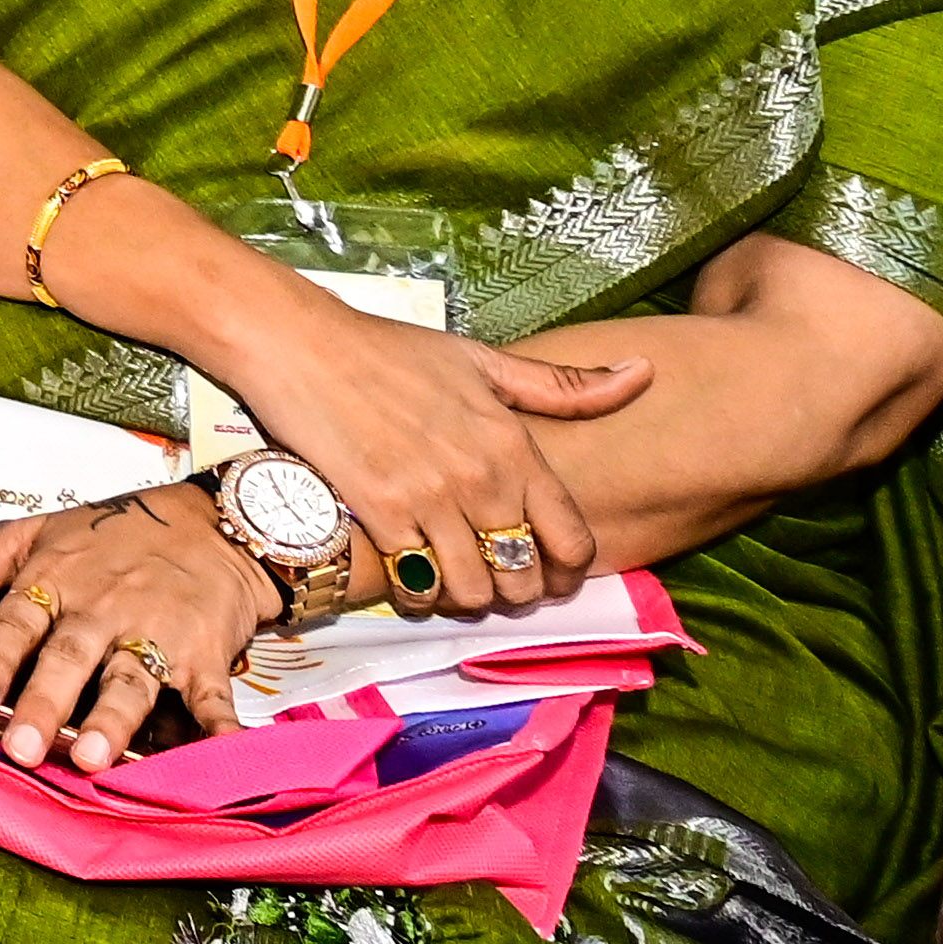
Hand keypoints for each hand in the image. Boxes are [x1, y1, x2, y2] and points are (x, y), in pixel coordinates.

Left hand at [0, 486, 272, 771]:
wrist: (210, 524)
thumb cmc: (112, 536)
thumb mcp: (36, 533)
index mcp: (55, 580)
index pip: (17, 620)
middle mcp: (103, 609)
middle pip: (69, 658)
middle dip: (44, 703)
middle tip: (21, 747)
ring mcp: (157, 634)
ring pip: (130, 680)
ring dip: (113, 721)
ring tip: (91, 758)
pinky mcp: (206, 656)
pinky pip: (212, 698)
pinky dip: (218, 730)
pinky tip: (216, 757)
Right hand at [210, 287, 646, 617]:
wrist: (298, 344)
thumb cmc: (388, 349)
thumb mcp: (481, 360)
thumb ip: (562, 385)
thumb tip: (643, 374)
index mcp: (512, 444)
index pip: (572, 538)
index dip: (570, 572)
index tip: (552, 575)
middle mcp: (479, 478)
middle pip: (524, 577)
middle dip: (517, 592)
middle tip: (498, 583)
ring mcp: (428, 499)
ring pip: (474, 592)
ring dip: (468, 599)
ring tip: (454, 585)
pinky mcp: (378, 514)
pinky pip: (417, 586)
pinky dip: (419, 596)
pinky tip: (412, 580)